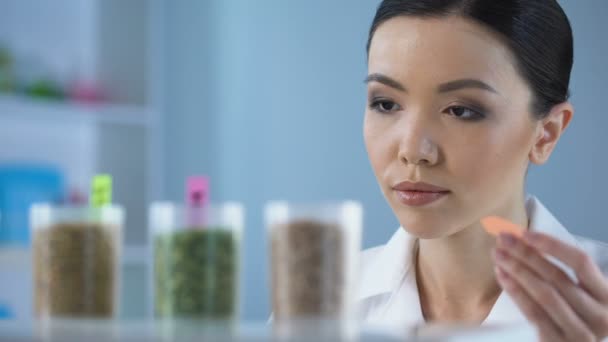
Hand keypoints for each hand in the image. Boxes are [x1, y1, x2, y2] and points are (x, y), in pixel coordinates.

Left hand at [493, 231, 607, 341]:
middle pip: (557, 277)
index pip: (581, 262)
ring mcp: (580, 333)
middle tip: (504, 239)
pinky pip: (533, 313)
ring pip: (544, 295)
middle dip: (526, 254)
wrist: (574, 341)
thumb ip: (557, 266)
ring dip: (517, 270)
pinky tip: (502, 275)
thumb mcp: (579, 289)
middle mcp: (600, 315)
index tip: (525, 233)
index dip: (552, 245)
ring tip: (499, 255)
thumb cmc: (574, 309)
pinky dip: (515, 292)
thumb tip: (521, 238)